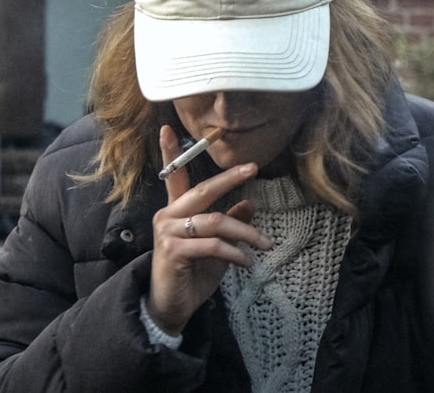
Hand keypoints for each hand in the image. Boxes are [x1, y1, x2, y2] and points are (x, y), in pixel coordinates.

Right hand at [146, 124, 271, 335]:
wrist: (171, 306)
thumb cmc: (193, 273)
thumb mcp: (217, 246)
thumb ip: (230, 222)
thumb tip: (249, 201)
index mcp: (176, 210)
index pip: (174, 176)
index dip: (171, 152)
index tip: (168, 127)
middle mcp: (168, 216)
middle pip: (203, 191)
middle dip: (229, 177)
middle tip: (253, 168)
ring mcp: (168, 233)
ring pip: (215, 221)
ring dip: (246, 233)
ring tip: (265, 245)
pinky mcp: (173, 252)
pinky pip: (213, 245)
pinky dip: (235, 253)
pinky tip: (247, 262)